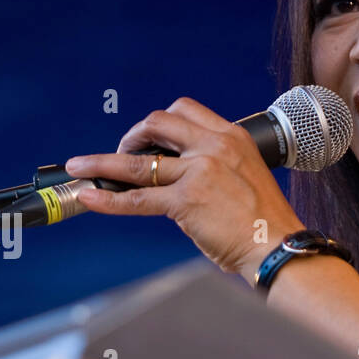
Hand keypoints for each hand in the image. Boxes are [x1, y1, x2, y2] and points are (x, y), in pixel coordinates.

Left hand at [65, 96, 301, 281]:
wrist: (279, 247)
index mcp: (232, 137)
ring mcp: (199, 173)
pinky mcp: (186, 202)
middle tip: (123, 154)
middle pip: (158, 123)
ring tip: (80, 167)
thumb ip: (216, 167)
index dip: (160, 123)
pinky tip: (91, 197)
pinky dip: (109, 199)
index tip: (150, 138)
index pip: (185, 111)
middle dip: (133, 136)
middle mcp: (214, 147)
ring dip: (102, 163)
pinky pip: (137, 198)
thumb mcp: (247, 176)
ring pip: (136, 162)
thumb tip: (179, 174)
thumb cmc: (266, 223)